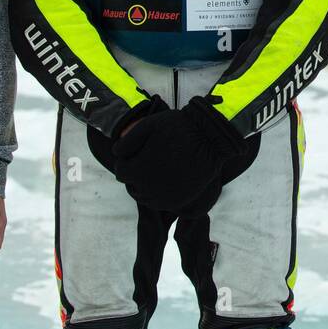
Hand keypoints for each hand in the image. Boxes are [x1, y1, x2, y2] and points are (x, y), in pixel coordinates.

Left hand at [112, 98, 247, 210]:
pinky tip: (167, 179)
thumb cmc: (179, 128)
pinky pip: (161, 202)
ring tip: (157, 169)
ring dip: (146, 185)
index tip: (134, 153)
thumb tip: (116, 153)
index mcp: (138, 171)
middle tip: (147, 160)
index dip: (125, 161)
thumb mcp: (148, 126)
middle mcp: (149, 189)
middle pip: (132, 186)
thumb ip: (127, 141)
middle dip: (135, 174)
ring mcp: (165, 198)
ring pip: (145, 197)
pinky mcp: (179, 201)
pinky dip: (160, 193)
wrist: (211, 138)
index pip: (120, 172)